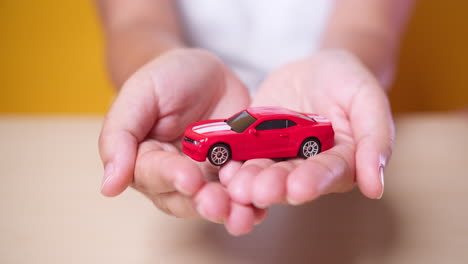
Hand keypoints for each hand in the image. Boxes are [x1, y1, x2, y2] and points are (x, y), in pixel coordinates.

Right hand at [98, 49, 265, 234]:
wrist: (201, 71)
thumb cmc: (163, 79)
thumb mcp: (139, 95)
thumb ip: (119, 135)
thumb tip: (108, 186)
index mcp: (147, 161)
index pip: (155, 175)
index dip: (172, 178)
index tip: (188, 179)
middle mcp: (177, 176)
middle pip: (188, 199)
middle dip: (205, 203)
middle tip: (220, 204)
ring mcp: (209, 175)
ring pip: (218, 200)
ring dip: (233, 209)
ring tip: (246, 213)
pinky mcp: (236, 168)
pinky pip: (245, 187)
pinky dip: (256, 196)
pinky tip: (266, 200)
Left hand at [221, 50, 394, 207]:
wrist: (315, 69)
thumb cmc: (347, 81)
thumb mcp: (367, 98)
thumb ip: (376, 137)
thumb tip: (376, 188)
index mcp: (341, 162)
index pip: (329, 174)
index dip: (314, 181)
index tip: (300, 189)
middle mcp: (308, 167)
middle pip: (292, 180)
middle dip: (275, 186)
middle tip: (258, 191)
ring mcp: (279, 158)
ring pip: (264, 173)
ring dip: (250, 181)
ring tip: (236, 185)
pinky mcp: (256, 146)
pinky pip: (243, 156)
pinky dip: (232, 162)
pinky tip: (222, 167)